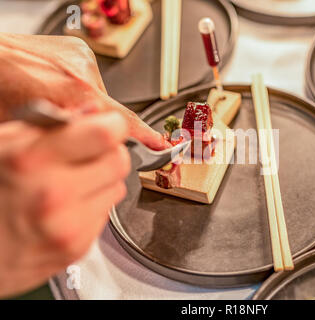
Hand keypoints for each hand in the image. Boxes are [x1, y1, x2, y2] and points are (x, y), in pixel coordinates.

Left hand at [0, 33, 168, 149]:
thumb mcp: (26, 131)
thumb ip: (64, 141)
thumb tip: (85, 151)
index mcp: (70, 94)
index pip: (122, 121)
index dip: (145, 136)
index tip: (161, 145)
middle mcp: (82, 72)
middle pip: (109, 111)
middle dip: (96, 124)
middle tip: (71, 127)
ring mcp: (81, 58)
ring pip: (99, 96)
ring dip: (85, 105)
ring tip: (55, 103)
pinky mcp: (79, 49)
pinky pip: (90, 78)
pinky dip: (79, 88)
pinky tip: (56, 87)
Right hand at [0, 112, 129, 297]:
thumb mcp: (4, 144)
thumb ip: (51, 125)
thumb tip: (93, 112)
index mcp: (32, 161)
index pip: (106, 134)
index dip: (111, 126)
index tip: (108, 126)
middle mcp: (54, 196)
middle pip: (119, 162)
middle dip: (109, 153)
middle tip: (89, 155)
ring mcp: (68, 227)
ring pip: (117, 188)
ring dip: (102, 182)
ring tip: (70, 184)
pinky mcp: (77, 248)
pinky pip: (105, 215)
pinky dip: (92, 207)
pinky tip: (66, 208)